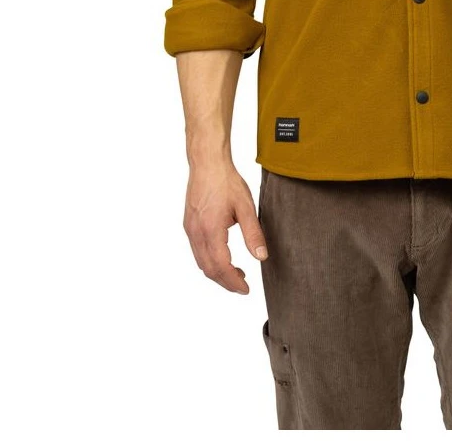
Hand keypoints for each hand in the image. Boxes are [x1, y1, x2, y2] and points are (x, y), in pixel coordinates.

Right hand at [183, 163, 268, 293]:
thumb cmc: (226, 181)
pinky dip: (209, 260)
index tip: (246, 289)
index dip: (233, 282)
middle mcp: (196, 233)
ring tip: (236, 273)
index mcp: (211, 230)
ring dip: (217, 272)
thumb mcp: (246, 207)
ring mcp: (190, 229)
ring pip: (201, 261)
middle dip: (225, 281)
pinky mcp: (189, 224)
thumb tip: (261, 257)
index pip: (221, 266)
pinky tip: (223, 256)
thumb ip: (253, 234)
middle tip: (242, 285)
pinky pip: (197, 251)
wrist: (207, 163)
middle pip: (208, 269)